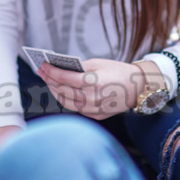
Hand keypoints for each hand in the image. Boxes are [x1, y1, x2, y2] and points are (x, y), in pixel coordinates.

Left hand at [38, 58, 154, 119]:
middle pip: (63, 91)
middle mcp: (92, 98)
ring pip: (66, 102)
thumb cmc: (117, 71)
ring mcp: (93, 109)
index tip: (42, 65)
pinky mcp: (95, 115)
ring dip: (55, 91)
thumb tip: (59, 69)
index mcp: (94, 82)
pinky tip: (61, 91)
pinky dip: (66, 99)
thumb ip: (79, 68)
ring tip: (49, 82)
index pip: (65, 78)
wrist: (138, 87)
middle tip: (42, 72)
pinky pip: (76, 108)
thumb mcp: (98, 64)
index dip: (51, 71)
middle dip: (50, 80)